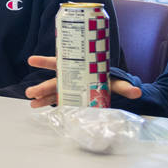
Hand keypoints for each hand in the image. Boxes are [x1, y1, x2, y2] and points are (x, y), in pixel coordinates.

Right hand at [23, 55, 141, 106]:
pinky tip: (37, 106)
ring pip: (52, 91)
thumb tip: (136, 92)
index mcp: (77, 68)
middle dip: (41, 87)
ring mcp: (68, 87)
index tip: (31, 60)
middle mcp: (70, 77)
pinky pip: (56, 99)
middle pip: (53, 81)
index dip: (44, 61)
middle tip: (30, 92)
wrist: (112, 87)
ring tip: (31, 101)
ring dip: (41, 96)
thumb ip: (124, 86)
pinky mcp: (70, 97)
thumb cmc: (109, 80)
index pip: (58, 63)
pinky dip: (48, 103)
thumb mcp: (115, 82)